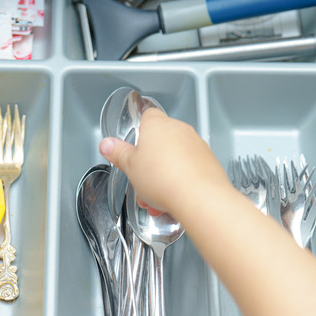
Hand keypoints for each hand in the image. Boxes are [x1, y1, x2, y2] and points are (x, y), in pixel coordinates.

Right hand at [98, 108, 230, 216]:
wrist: (199, 197)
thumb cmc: (165, 178)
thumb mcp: (130, 167)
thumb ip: (118, 153)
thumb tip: (107, 145)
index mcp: (157, 124)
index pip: (147, 116)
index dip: (139, 132)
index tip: (133, 147)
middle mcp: (179, 129)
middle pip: (160, 141)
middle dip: (150, 162)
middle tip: (142, 178)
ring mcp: (196, 144)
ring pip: (175, 157)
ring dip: (164, 175)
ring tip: (155, 197)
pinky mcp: (208, 161)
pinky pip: (189, 168)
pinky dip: (180, 181)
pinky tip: (172, 198)